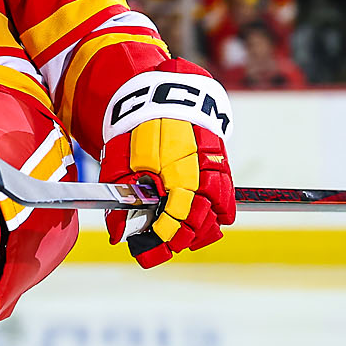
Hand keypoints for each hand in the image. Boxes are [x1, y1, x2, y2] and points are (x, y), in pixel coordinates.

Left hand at [99, 59, 235, 268]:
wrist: (162, 95)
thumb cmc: (136, 130)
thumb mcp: (119, 162)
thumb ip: (120, 199)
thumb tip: (117, 235)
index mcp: (170, 173)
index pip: (174, 220)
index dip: (161, 240)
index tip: (145, 250)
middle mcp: (198, 174)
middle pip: (198, 224)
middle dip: (180, 240)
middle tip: (162, 245)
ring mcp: (213, 169)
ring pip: (217, 215)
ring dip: (201, 231)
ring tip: (183, 236)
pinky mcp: (222, 164)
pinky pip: (228, 197)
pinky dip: (220, 213)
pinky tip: (206, 220)